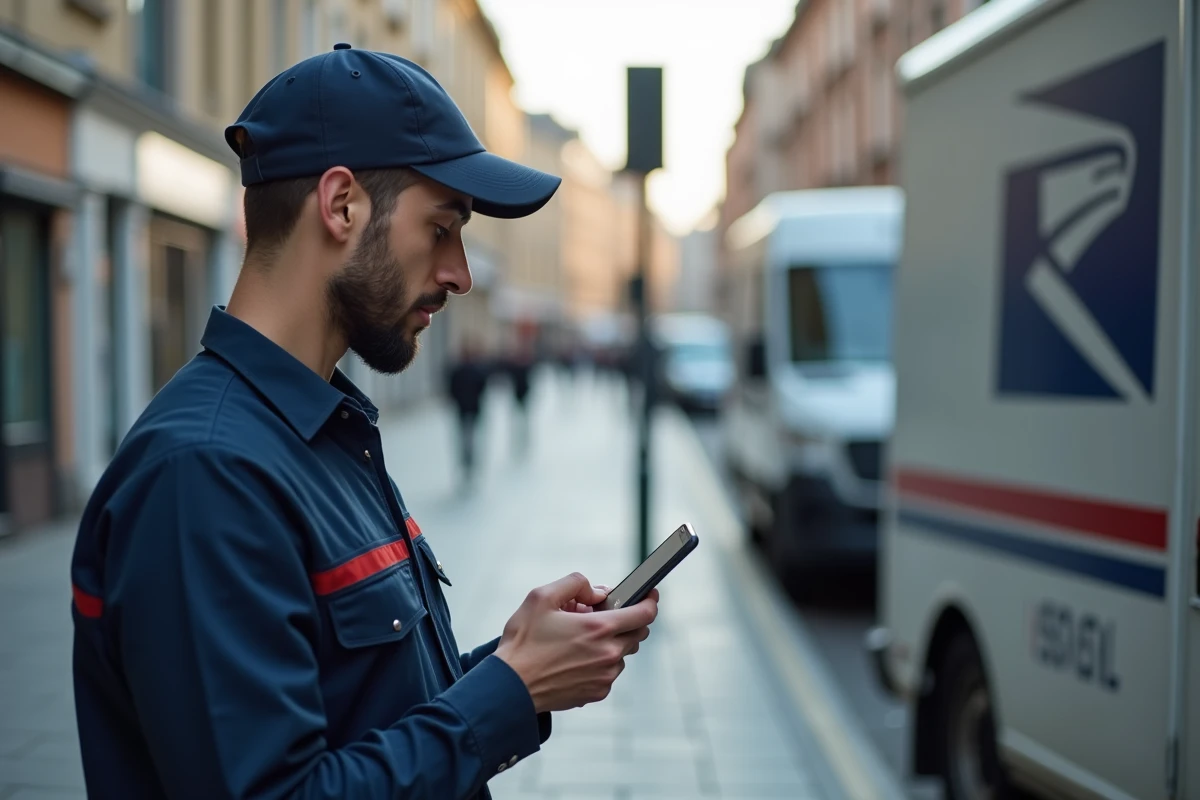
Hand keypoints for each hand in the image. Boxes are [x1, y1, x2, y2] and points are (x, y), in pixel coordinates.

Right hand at [495, 573, 658, 713]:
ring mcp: (605, 676)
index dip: (650, 601)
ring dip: (610, 642)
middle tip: (598, 615)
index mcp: (599, 629)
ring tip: (579, 638)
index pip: (644, 613)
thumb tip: (598, 592)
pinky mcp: (597, 693)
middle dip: (625, 620)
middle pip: (637, 633)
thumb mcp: (542, 597)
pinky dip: (599, 661)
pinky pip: (609, 671)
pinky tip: (575, 658)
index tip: (650, 595)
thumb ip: (575, 584)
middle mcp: (608, 654)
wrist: (510, 687)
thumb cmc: (523, 642)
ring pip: (622, 653)